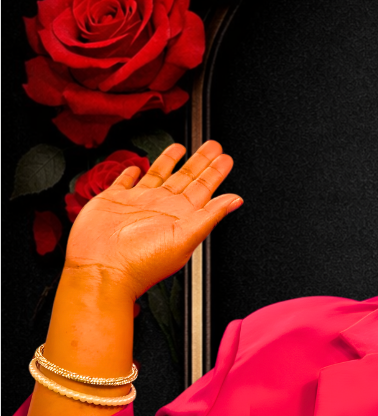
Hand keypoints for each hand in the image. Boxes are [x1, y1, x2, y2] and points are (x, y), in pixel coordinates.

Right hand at [65, 140, 240, 297]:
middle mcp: (161, 208)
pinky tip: (138, 167)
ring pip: (157, 175)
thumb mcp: (185, 237)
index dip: (215, 172)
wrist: (103, 270)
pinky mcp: (113, 201)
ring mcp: (137, 203)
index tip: (224, 158)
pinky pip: (125, 182)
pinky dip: (132, 173)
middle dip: (199, 161)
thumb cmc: (143, 262)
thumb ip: (210, 215)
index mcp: (181, 216)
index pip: (203, 188)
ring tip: (181, 147)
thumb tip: (235, 200)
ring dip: (169, 161)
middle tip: (212, 146)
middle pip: (185, 178)